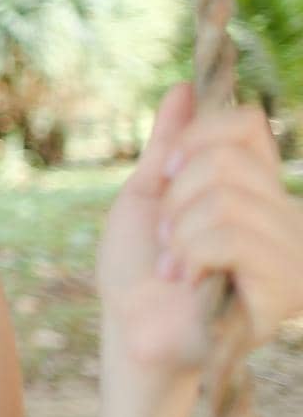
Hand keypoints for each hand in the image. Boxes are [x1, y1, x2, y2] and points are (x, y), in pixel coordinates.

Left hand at [96, 81, 302, 388]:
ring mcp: (292, 254)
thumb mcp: (147, 194)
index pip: (246, 124)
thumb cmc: (138, 267)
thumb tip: (185, 88)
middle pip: (227, 161)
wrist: (130, 328)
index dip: (197, 138)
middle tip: (169, 237)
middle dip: (177, 197)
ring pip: (227, 200)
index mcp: (255, 187)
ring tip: (177, 265)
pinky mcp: (285, 292)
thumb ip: (168, 144)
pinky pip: (233, 239)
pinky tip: (188, 282)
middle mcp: (286, 215)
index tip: (165, 172)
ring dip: (180, 233)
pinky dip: (192, 255)